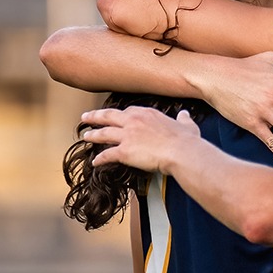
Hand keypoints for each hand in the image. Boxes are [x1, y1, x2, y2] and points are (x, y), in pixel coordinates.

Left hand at [81, 106, 201, 173]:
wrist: (181, 152)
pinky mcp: (124, 151)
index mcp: (147, 113)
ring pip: (104, 133)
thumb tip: (185, 115)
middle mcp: (133, 121)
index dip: (120, 115)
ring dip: (93, 135)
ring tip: (86, 136)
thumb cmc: (186, 141)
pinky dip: (100, 158)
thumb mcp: (187, 125)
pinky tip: (95, 162)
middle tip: (86, 117)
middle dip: (95, 116)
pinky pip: (107, 154)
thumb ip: (183, 119)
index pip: (128, 111)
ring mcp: (127, 135)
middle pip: (108, 116)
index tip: (116, 116)